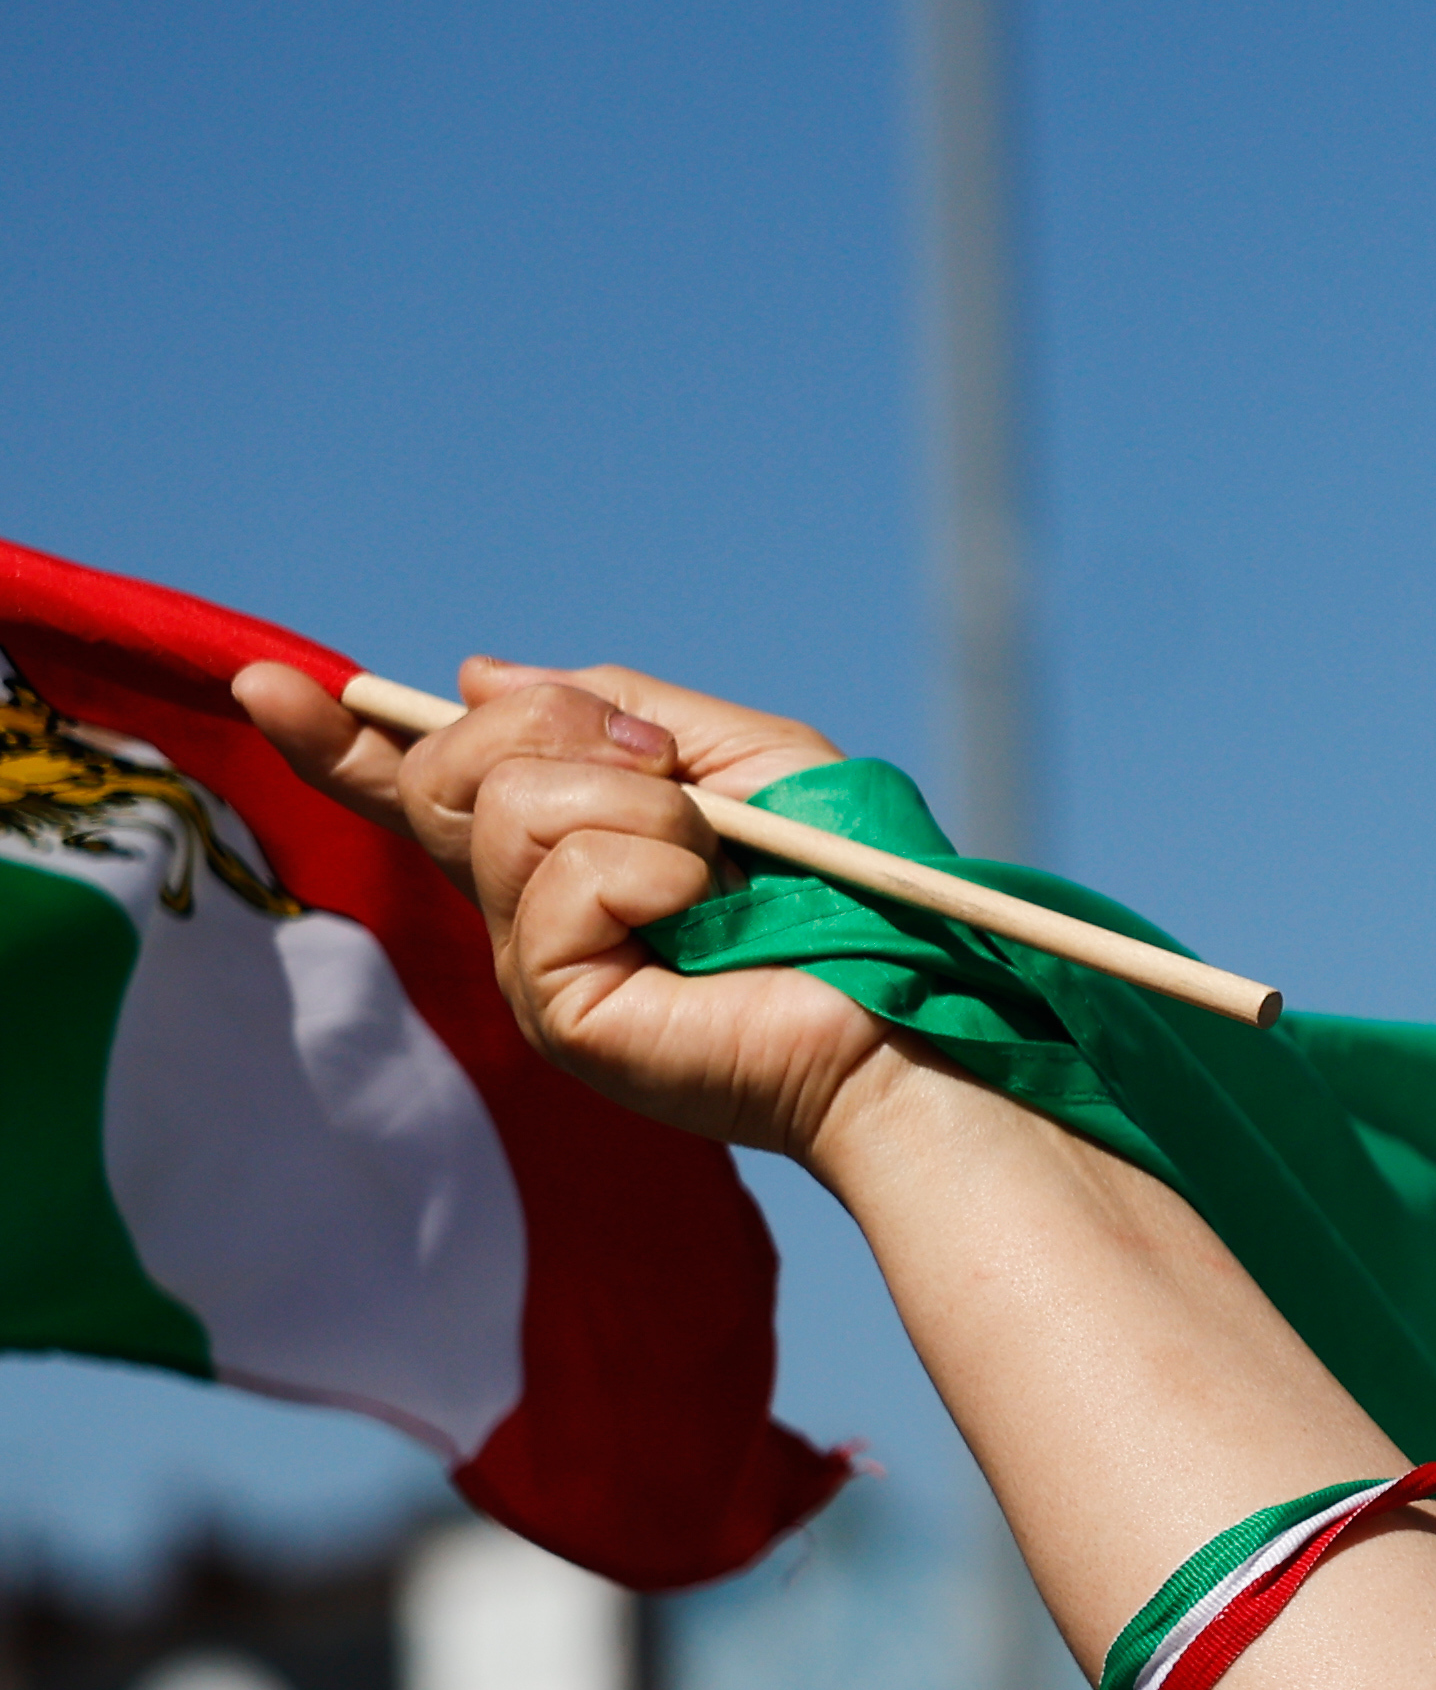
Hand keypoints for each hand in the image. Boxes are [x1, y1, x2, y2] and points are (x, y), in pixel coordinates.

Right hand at [236, 657, 898, 1165]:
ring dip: (636, 808)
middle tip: (670, 780)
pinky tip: (703, 914)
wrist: (910, 1003)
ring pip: (507, 810)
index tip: (271, 683)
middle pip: (450, 772)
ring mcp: (536, 966)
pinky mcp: (558, 1013)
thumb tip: (478, 676)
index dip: (343, 741)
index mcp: (567, 851)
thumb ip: (623, 711)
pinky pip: (560, 879)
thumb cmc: (853, 895)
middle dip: (562, 737)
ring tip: (712, 868)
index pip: (422, 791)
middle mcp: (531, 910)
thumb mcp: (747, 761)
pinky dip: (652, 867)